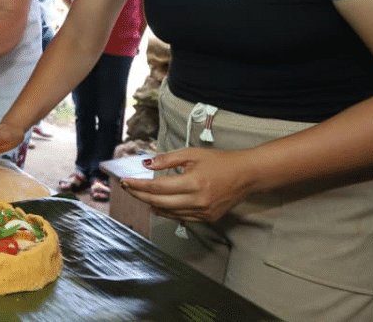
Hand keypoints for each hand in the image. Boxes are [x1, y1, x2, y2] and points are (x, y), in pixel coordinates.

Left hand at [119, 148, 254, 222]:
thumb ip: (168, 159)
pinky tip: (157, 205)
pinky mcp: (207, 218)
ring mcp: (203, 212)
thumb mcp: (192, 154)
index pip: (157, 187)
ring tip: (139, 195)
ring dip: (151, 204)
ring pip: (168, 212)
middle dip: (139, 195)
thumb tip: (146, 165)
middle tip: (127, 188)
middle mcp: (197, 201)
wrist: (247, 175)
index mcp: (193, 183)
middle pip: (159, 202)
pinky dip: (166, 211)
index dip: (138, 185)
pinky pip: (180, 217)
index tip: (125, 181)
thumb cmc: (220, 161)